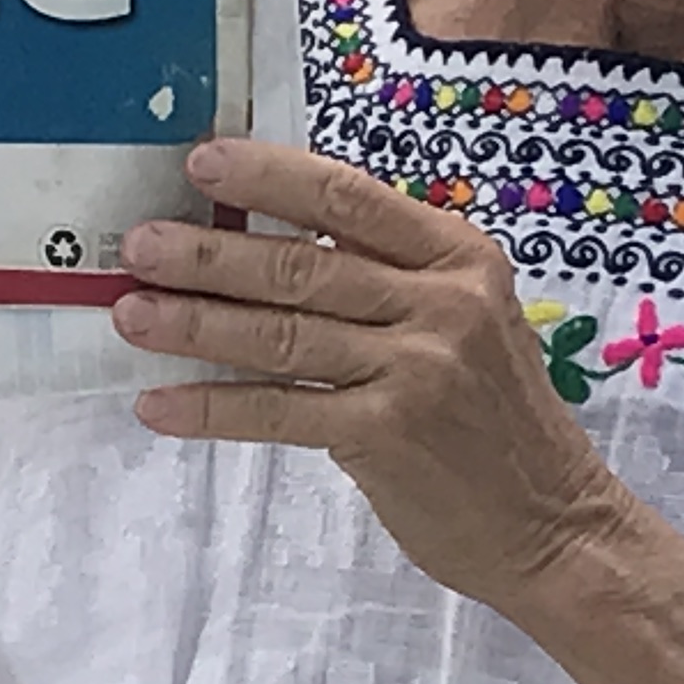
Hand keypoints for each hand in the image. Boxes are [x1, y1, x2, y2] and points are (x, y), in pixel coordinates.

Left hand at [112, 138, 629, 611]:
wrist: (554, 522)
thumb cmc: (498, 419)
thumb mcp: (470, 322)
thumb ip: (394, 279)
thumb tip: (276, 246)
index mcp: (460, 257)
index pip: (348, 197)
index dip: (268, 176)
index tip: (201, 161)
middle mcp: (442, 303)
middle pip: (301, 265)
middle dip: (209, 254)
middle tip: (138, 246)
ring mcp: (416, 369)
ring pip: (280, 334)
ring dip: (194, 324)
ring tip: (130, 313)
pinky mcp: (386, 435)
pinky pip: (277, 411)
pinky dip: (212, 406)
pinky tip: (159, 402)